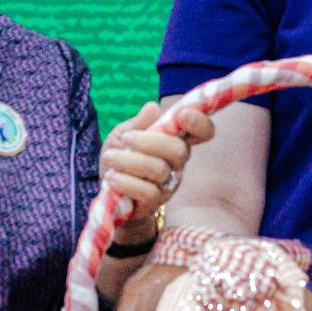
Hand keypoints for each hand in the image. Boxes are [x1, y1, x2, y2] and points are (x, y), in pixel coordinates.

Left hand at [100, 98, 215, 234]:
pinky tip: (111, 177)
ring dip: (129, 161)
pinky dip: (125, 181)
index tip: (182, 115)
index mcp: (174, 141)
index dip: (200, 122)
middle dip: (150, 142)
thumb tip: (153, 107)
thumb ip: (138, 123)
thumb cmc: (119, 161)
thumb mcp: (122, 136)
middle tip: (126, 139)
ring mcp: (169, 184)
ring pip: (159, 169)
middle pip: (179, 150)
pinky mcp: (155, 203)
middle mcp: (177, 163)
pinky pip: (147, 191)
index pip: (202, 132)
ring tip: (110, 158)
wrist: (108, 195)